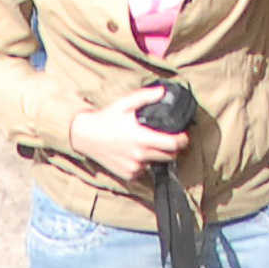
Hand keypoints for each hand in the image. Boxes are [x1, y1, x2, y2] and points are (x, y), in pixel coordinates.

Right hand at [68, 101, 187, 177]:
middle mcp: (140, 155)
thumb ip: (146, 97)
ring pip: (156, 163)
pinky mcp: (128, 175)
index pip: (173, 144)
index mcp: (142, 138)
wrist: (85, 136)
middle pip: (169, 156)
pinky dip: (143, 164)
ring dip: (157, 156)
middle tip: (169, 140)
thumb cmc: (106, 118)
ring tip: (148, 145)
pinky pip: (143, 171)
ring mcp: (134, 167)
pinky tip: (134, 154)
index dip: (182, 140)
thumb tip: (163, 92)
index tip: (183, 136)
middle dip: (173, 148)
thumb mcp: (125, 103)